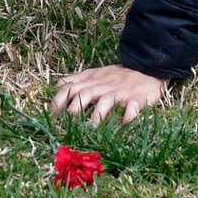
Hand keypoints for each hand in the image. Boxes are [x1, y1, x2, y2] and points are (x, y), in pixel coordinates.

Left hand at [52, 65, 168, 123]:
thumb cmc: (117, 75)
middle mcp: (103, 86)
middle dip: (74, 110)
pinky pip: (132, 107)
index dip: (58, 102)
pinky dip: (128, 116)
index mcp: (91, 81)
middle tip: (66, 127)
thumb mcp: (94, 74)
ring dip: (98, 115)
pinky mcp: (137, 99)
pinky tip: (124, 124)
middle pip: (84, 95)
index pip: (69, 88)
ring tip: (92, 129)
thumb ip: (76, 80)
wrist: (147, 68)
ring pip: (106, 101)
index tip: (50, 117)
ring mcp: (120, 93)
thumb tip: (57, 85)